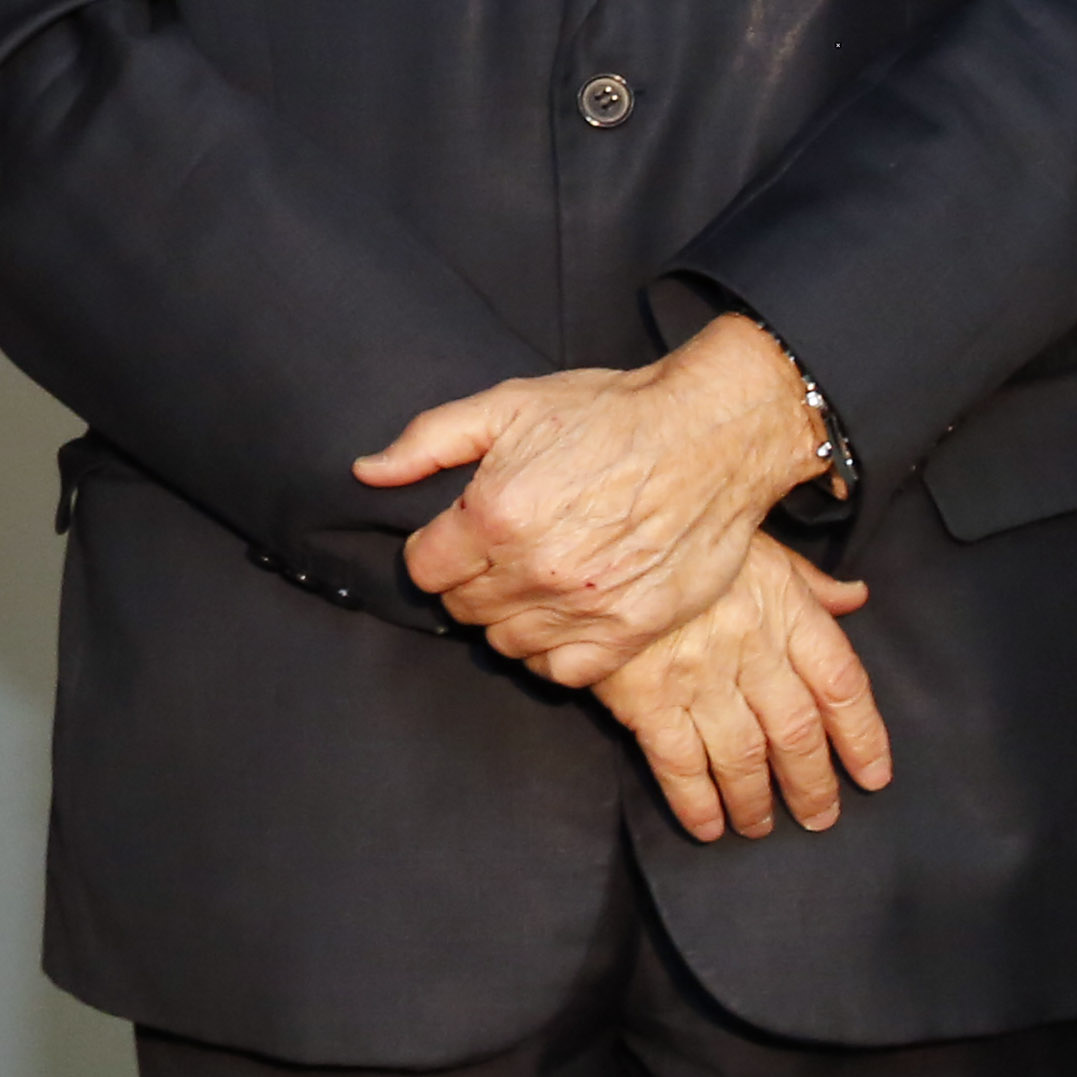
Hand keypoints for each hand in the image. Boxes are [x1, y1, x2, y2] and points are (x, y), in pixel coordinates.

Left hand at [358, 313, 832, 678]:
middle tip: (498, 554)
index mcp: (495, 515)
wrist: (711, 434)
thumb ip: (428, 441)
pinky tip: (560, 617)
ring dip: (508, 617)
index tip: (456, 536)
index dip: (433, 551)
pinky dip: (552, 652)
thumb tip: (366, 472)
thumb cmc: (609, 414)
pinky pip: (563, 671)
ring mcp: (586, 606)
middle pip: (462, 608)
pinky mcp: (633, 630)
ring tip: (531, 582)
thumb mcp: (507, 404)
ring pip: (506, 643)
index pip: (423, 570)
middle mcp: (536, 570)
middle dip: (468, 582)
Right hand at [593, 535, 893, 839]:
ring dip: (755, 801)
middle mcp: (750, 649)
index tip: (872, 775)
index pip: (842, 685)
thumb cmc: (678, 538)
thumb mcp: (754, 543)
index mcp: (784, 609)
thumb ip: (807, 581)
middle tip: (818, 818)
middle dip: (811, 785)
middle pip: (796, 733)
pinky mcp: (646, 698)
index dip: (863, 737)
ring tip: (759, 826)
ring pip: (743, 756)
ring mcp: (698, 677)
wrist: (593, 536)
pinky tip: (707, 826)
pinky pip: (680, 763)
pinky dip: (696, 802)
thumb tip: (855, 598)